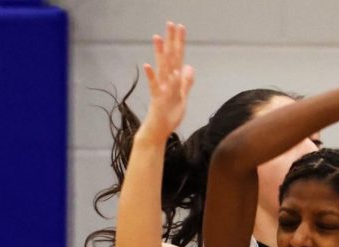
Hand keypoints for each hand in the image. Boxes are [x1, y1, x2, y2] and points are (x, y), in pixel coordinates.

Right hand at [141, 21, 194, 138]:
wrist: (159, 130)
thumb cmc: (169, 115)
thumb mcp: (183, 98)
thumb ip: (186, 83)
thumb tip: (190, 67)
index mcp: (173, 80)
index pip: (177, 58)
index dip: (179, 43)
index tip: (180, 27)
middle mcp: (166, 81)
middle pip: (169, 58)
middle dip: (171, 41)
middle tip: (170, 24)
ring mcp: (161, 89)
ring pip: (161, 68)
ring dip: (159, 53)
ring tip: (158, 37)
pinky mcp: (157, 99)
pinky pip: (154, 86)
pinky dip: (152, 77)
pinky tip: (148, 66)